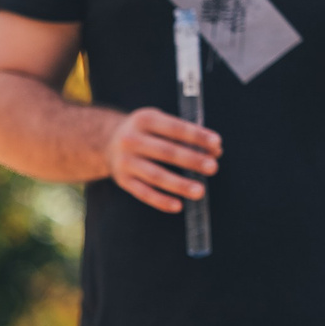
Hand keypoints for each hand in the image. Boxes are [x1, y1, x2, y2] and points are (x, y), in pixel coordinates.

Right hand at [103, 107, 220, 213]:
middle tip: (213, 168)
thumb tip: (216, 151)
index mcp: (144, 119)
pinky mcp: (123, 180)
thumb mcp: (159, 123)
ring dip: (180, 184)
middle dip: (192, 160)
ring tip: (200, 191)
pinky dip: (161, 201)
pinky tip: (178, 206)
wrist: (108, 141)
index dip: (196, 136)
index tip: (217, 144)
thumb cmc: (146, 132)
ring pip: (156, 175)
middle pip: (166, 152)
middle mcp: (132, 139)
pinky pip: (144, 193)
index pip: (175, 128)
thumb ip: (184, 135)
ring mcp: (125, 161)